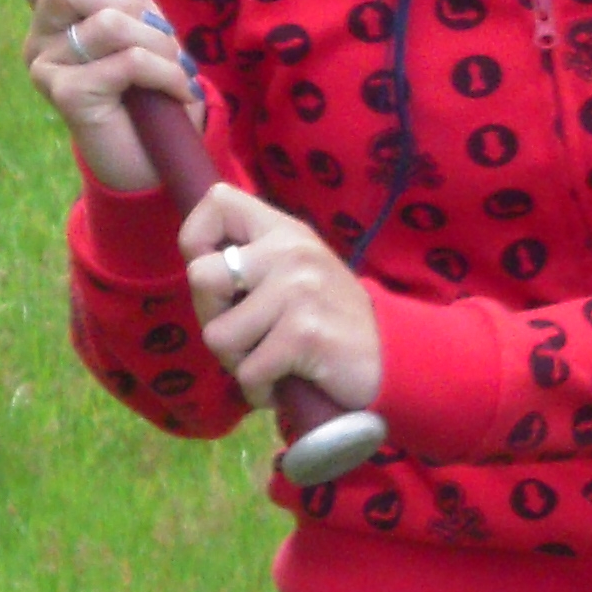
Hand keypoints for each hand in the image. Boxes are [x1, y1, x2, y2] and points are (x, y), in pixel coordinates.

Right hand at [8, 0, 197, 194]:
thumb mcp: (140, 20)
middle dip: (129, 3)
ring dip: (158, 45)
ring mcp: (45, 68)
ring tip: (174, 70)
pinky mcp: (65, 95)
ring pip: (108, 22)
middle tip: (157, 37)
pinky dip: (165, 74)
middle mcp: (38, 38)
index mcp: (50, 14)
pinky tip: (177, 91)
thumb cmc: (146, 85)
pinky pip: (126, 60)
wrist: (153, 155)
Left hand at [182, 186, 384, 413]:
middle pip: (200, 276)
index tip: (218, 279)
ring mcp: (298, 289)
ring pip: (218, 335)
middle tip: (248, 336)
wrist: (394, 359)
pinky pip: (248, 372)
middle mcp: (290, 250)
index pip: (216, 200)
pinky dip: (260, 391)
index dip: (196, 240)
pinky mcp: (304, 333)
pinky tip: (284, 384)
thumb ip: (254, 262)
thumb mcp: (297, 274)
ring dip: (237, 363)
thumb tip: (197, 272)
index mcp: (284, 230)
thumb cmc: (332, 322)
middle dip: (211, 318)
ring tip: (270, 361)